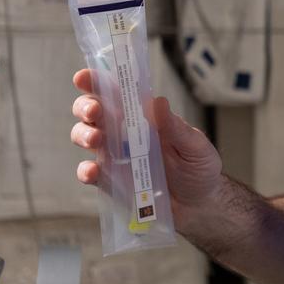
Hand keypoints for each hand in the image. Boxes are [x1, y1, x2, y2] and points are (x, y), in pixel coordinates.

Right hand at [69, 69, 223, 214]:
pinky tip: (93, 171)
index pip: (116, 92)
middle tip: (94, 111)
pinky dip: (86, 170)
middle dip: (86, 106)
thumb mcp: (195, 146)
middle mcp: (123, 132)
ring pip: (84, 136)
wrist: (199, 205)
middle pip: (92, 111)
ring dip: (83, 134)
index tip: (83, 78)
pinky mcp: (111, 181)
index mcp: (142, 116)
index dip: (96, 82)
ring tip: (95, 140)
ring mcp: (114, 156)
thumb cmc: (198, 168)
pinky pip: (90, 173)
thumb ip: (177, 128)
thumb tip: (158, 102)